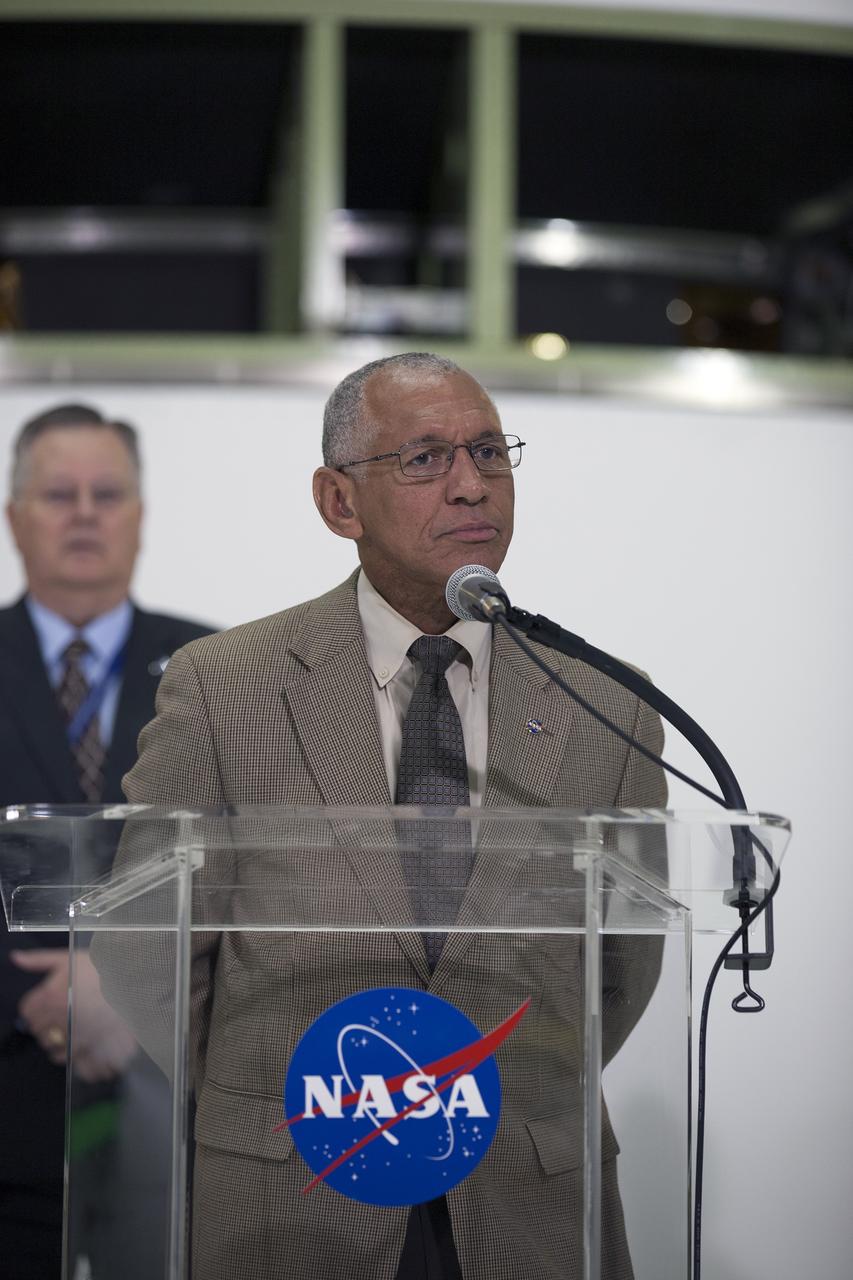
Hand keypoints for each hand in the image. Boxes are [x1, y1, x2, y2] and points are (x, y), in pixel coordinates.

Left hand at [11, 949, 137, 1082]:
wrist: (133, 981)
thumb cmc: (100, 968)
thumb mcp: (68, 958)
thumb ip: (38, 960)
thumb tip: (16, 958)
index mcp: (49, 997)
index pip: (27, 1011)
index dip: (35, 1006)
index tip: (46, 1003)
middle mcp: (58, 1019)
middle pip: (38, 1031)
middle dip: (45, 1024)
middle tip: (61, 1014)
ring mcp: (75, 1035)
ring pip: (52, 1048)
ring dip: (57, 1041)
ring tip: (71, 1030)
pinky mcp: (91, 1048)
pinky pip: (71, 1061)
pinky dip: (73, 1056)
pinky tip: (82, 1044)